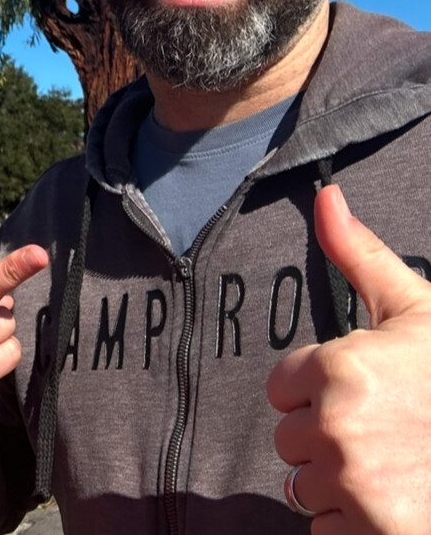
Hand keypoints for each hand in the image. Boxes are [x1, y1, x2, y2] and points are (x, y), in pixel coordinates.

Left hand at [267, 185, 430, 532]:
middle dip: (327, 438)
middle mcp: (338, 428)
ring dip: (338, 484)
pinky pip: (324, 529)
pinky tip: (397, 504)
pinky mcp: (370, 534)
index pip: (282, 388)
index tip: (365, 394)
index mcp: (342, 370)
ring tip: (394, 468)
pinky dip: (353, 524)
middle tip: (387, 434)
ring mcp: (354, 487)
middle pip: (289, 438)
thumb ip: (360, 258)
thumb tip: (325, 197)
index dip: (318, 391)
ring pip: (303, 486)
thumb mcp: (418, 313)